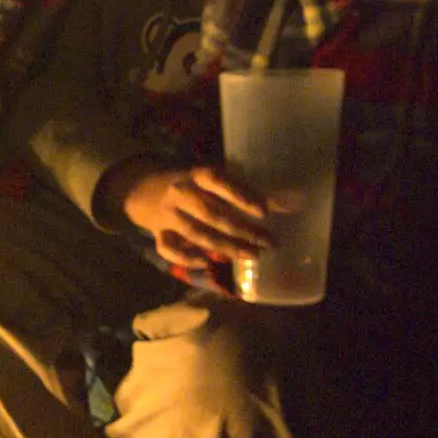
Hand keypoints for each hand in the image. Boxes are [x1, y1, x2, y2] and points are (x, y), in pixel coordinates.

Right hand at [118, 165, 269, 269]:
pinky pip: (169, 248)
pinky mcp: (157, 233)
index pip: (217, 181)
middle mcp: (180, 193)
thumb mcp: (215, 181)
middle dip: (241, 230)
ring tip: (251, 255)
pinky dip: (186, 257)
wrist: (143, 190)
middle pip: (210, 213)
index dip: (239, 195)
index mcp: (195, 175)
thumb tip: (294, 203)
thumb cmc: (191, 185)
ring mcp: (167, 214)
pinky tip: (206, 263)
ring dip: (224, 247)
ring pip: (195, 233)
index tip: (263, 212)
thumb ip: (251, 192)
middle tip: (267, 243)